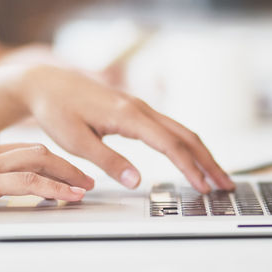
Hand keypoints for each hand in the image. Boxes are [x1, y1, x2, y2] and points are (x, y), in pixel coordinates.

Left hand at [0, 62, 234, 192]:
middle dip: (209, 161)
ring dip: (202, 153)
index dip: (190, 167)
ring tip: (217, 175)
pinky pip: (170, 128)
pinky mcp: (136, 111)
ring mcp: (140, 108)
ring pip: (181, 130)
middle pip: (186, 135)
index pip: (170, 145)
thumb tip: (137, 181)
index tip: (204, 187)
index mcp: (128, 115)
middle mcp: (140, 109)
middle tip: (226, 185)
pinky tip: (192, 158)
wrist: (46, 83)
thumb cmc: (57, 111)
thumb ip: (108, 161)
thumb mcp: (76, 141)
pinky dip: (187, 144)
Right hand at [0, 142, 92, 237]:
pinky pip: (26, 183)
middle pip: (36, 150)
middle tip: (85, 177)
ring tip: (85, 187)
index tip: (63, 169)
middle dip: (65, 163)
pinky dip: (52, 188)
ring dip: (66, 174)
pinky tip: (67, 196)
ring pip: (37, 161)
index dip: (46, 159)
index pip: (20, 149)